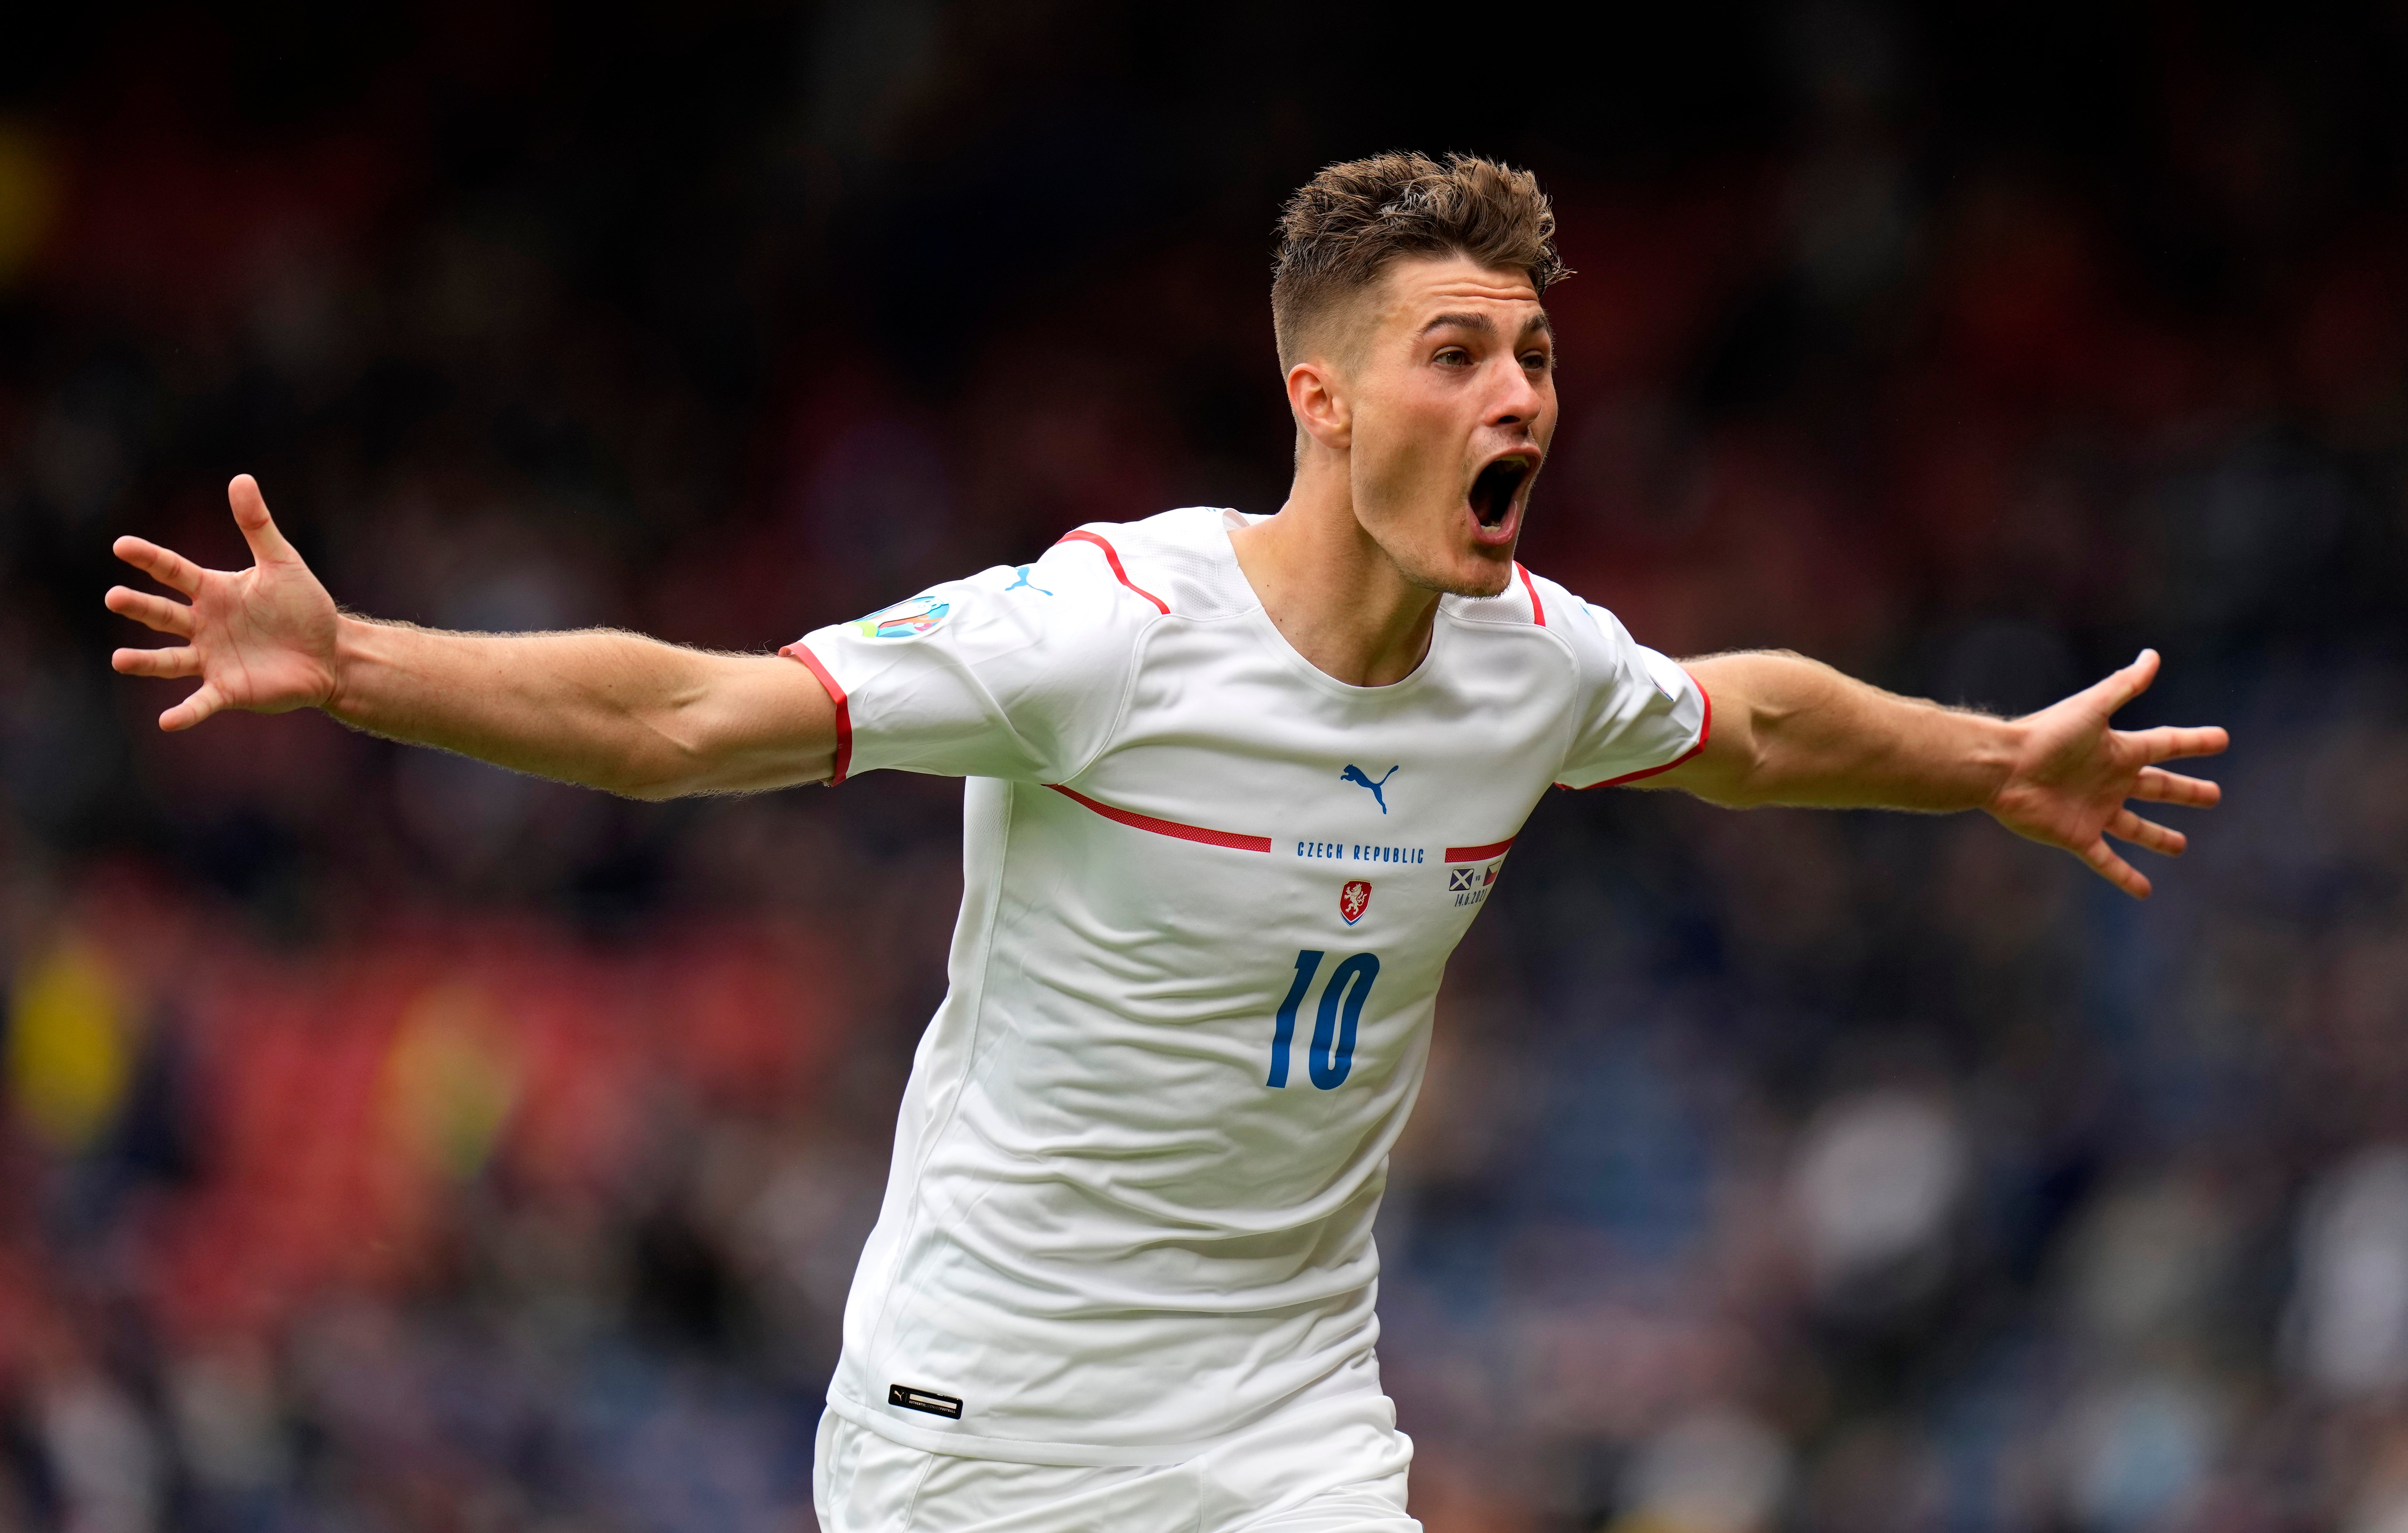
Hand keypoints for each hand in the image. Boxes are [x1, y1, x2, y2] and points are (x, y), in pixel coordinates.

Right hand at [106, 474, 340, 730]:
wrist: (332, 651)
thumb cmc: (306, 607)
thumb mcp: (283, 563)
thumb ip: (258, 525)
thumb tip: (240, 478)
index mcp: (213, 591)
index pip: (174, 571)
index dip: (149, 558)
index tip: (122, 545)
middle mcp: (204, 625)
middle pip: (163, 614)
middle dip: (138, 606)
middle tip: (114, 597)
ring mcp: (212, 658)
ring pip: (169, 659)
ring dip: (144, 662)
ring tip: (118, 660)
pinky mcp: (228, 689)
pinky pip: (201, 702)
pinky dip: (185, 712)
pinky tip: (166, 722)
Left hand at [1987, 649, 2227, 898]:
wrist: (2002, 767)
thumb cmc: (2045, 735)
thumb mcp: (2092, 708)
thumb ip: (2124, 686)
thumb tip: (2153, 655)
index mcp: (2117, 750)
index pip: (2165, 745)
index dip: (2193, 742)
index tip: (2221, 739)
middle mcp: (2109, 781)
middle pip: (2157, 788)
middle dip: (2185, 792)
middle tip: (2214, 795)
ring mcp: (2095, 810)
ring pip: (2136, 828)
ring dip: (2158, 837)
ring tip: (2180, 846)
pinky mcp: (2077, 835)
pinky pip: (2106, 860)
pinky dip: (2125, 875)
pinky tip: (2144, 890)